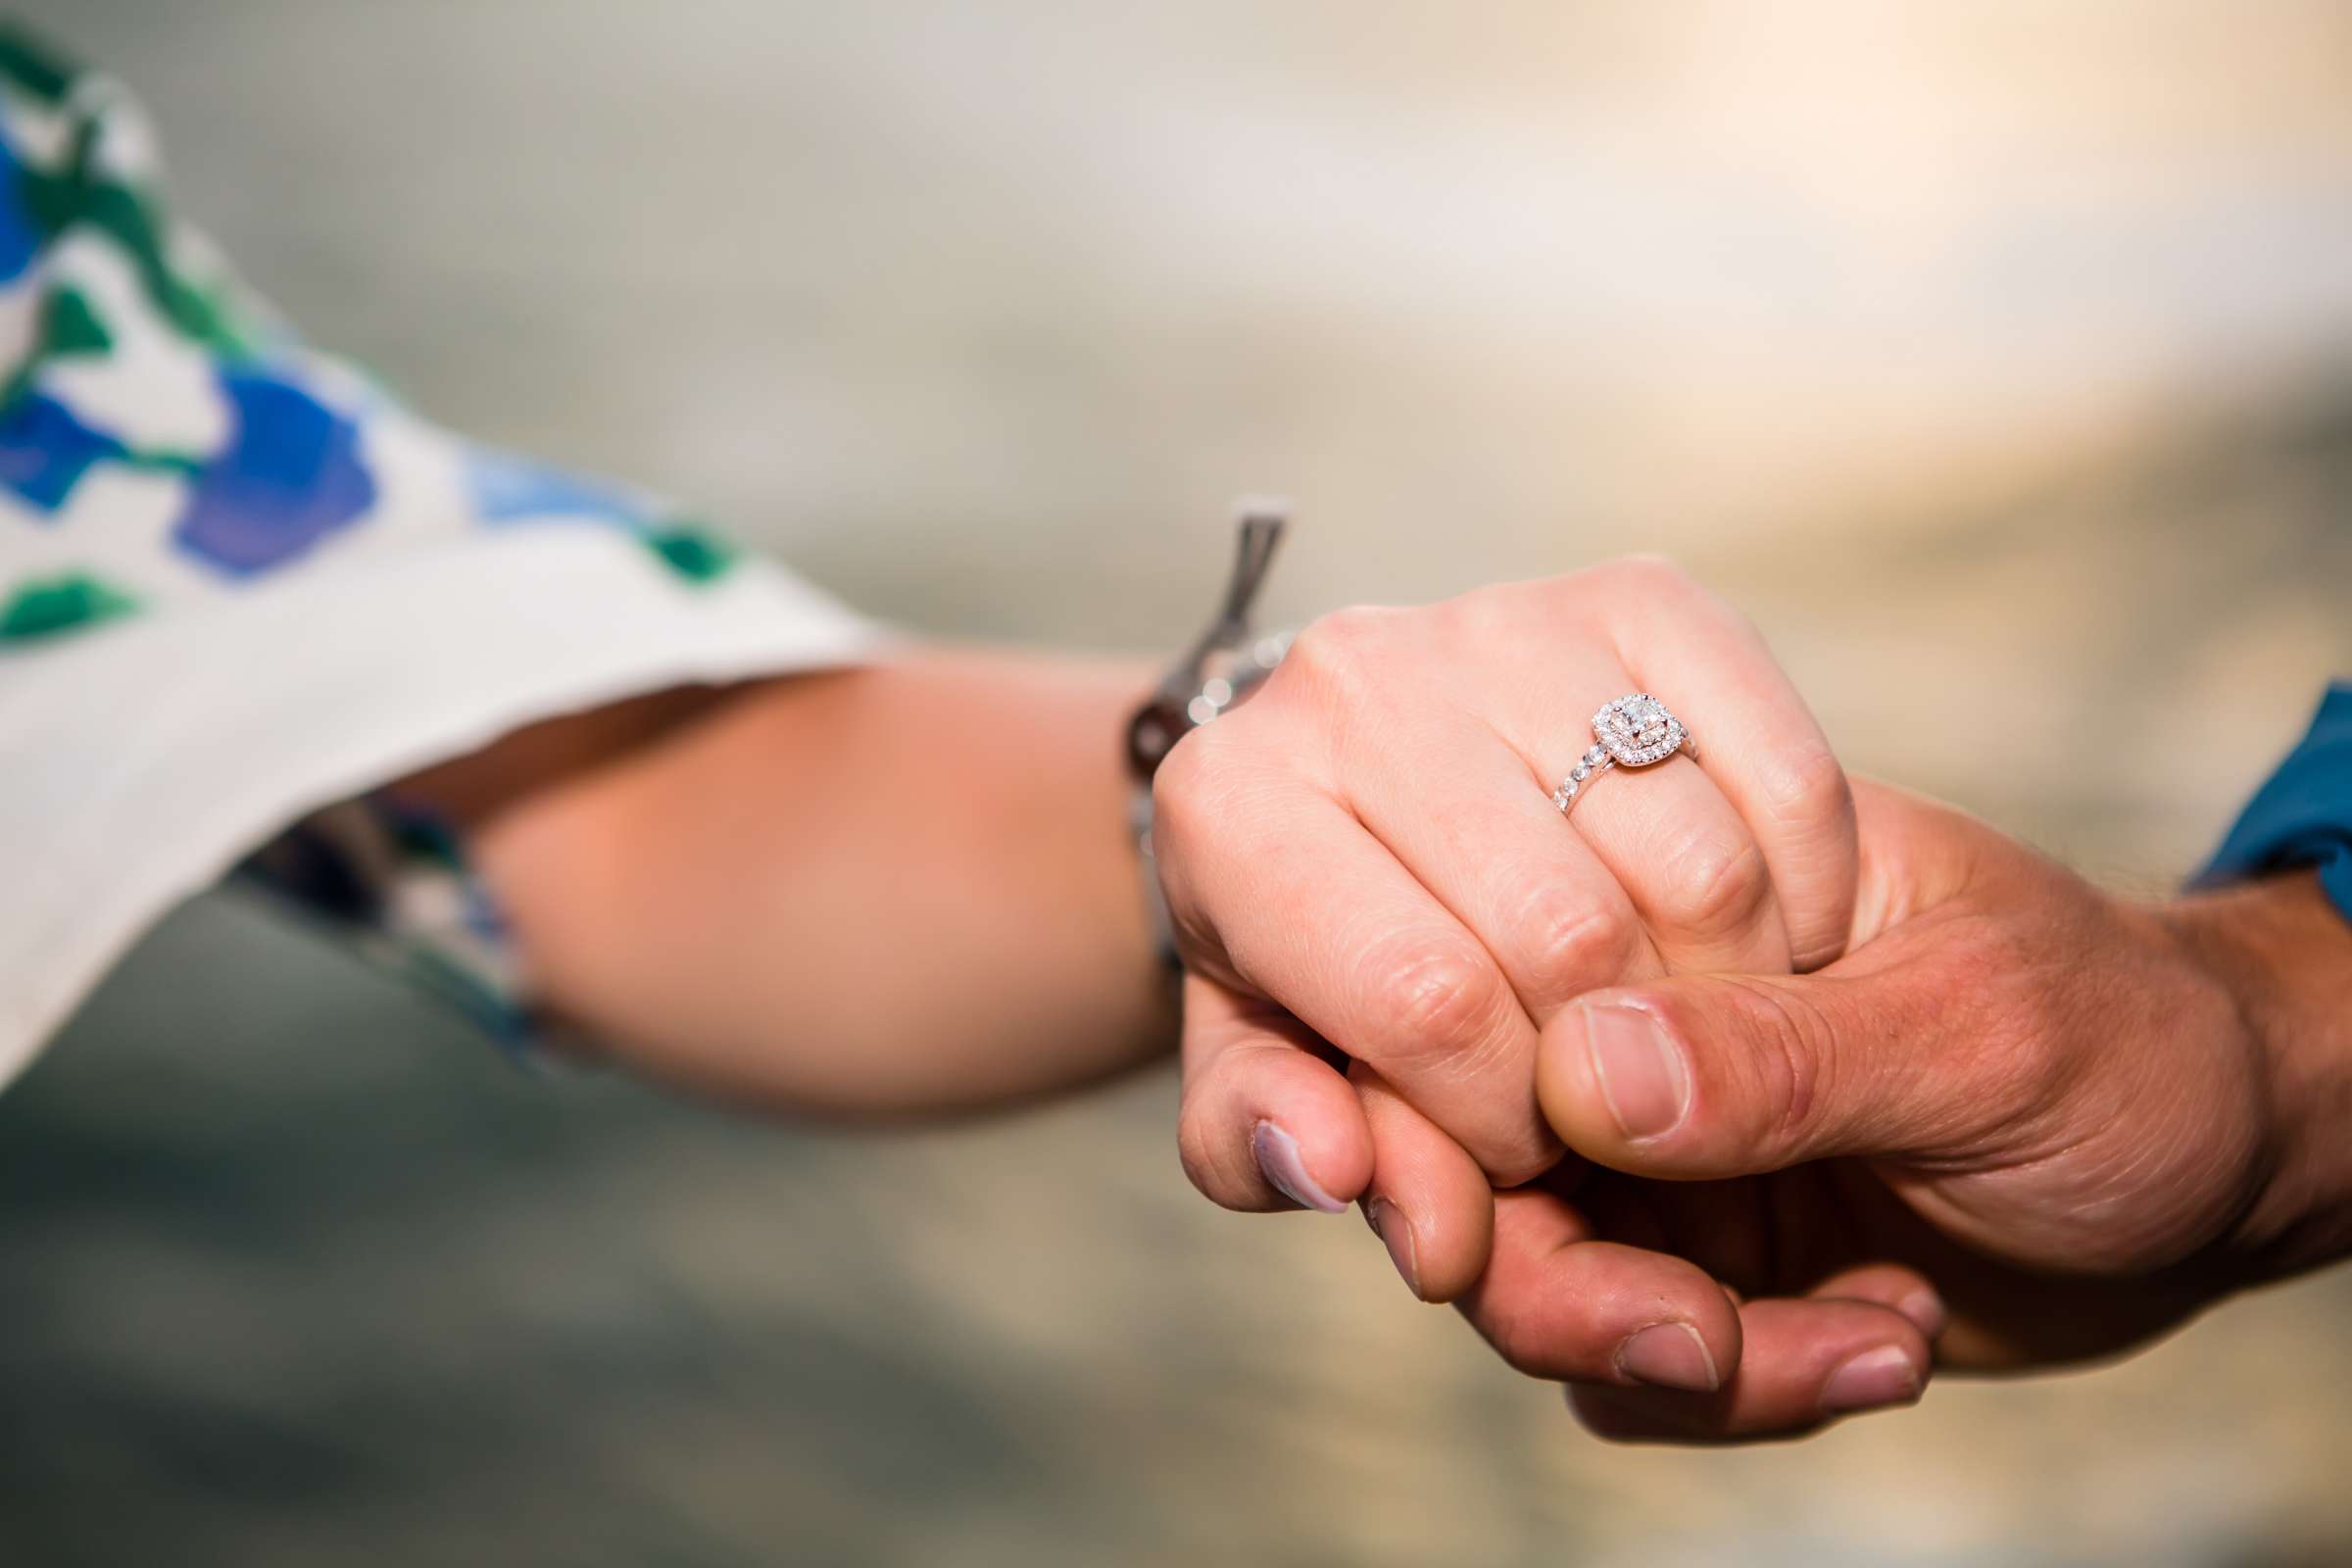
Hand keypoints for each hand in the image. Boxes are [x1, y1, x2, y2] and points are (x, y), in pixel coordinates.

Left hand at [1154, 558, 1855, 1296]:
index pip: (1424, 1003)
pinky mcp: (1642, 593)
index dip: (1504, 1121)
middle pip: (1569, 936)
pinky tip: (1751, 944)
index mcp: (1226, 801)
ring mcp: (1501, 622)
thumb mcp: (1256, 1079)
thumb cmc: (1313, 970)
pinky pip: (1788, 779)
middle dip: (1616, 1073)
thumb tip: (1329, 1165)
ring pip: (1698, 869)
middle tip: (1606, 1098)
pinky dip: (1805, 898)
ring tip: (1674, 1025)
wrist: (1369, 799)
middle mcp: (1347, 677)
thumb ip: (1268, 1146)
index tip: (1520, 1148)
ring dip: (1730, 999)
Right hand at [1454, 778, 2351, 1441]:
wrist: (2223, 1166)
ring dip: (1688, 1358)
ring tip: (1870, 1347)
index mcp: (1673, 888)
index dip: (1425, 1111)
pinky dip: (1749, 1388)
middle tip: (1707, 1342)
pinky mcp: (1689, 1256)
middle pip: (1467, 1158)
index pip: (1473, 977)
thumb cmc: (2132, 1041)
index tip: (1461, 1233)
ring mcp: (1651, 1143)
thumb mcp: (1983, 1030)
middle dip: (1566, 1288)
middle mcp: (1630, 1014)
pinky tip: (1885, 1341)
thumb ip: (1784, 1055)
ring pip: (1538, 1284)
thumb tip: (1579, 1071)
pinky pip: (1629, 1367)